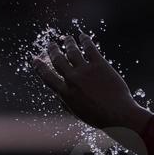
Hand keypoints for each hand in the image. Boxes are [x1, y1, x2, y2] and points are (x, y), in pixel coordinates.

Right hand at [32, 29, 148, 131]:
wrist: (118, 115)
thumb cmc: (99, 117)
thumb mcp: (77, 113)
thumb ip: (66, 102)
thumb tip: (58, 94)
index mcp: (65, 93)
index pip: (47, 77)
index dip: (39, 67)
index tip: (35, 59)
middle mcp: (72, 80)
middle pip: (58, 60)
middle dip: (52, 50)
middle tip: (51, 44)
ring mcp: (85, 71)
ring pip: (72, 51)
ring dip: (68, 43)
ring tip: (67, 38)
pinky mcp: (99, 65)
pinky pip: (89, 48)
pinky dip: (85, 40)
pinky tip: (82, 36)